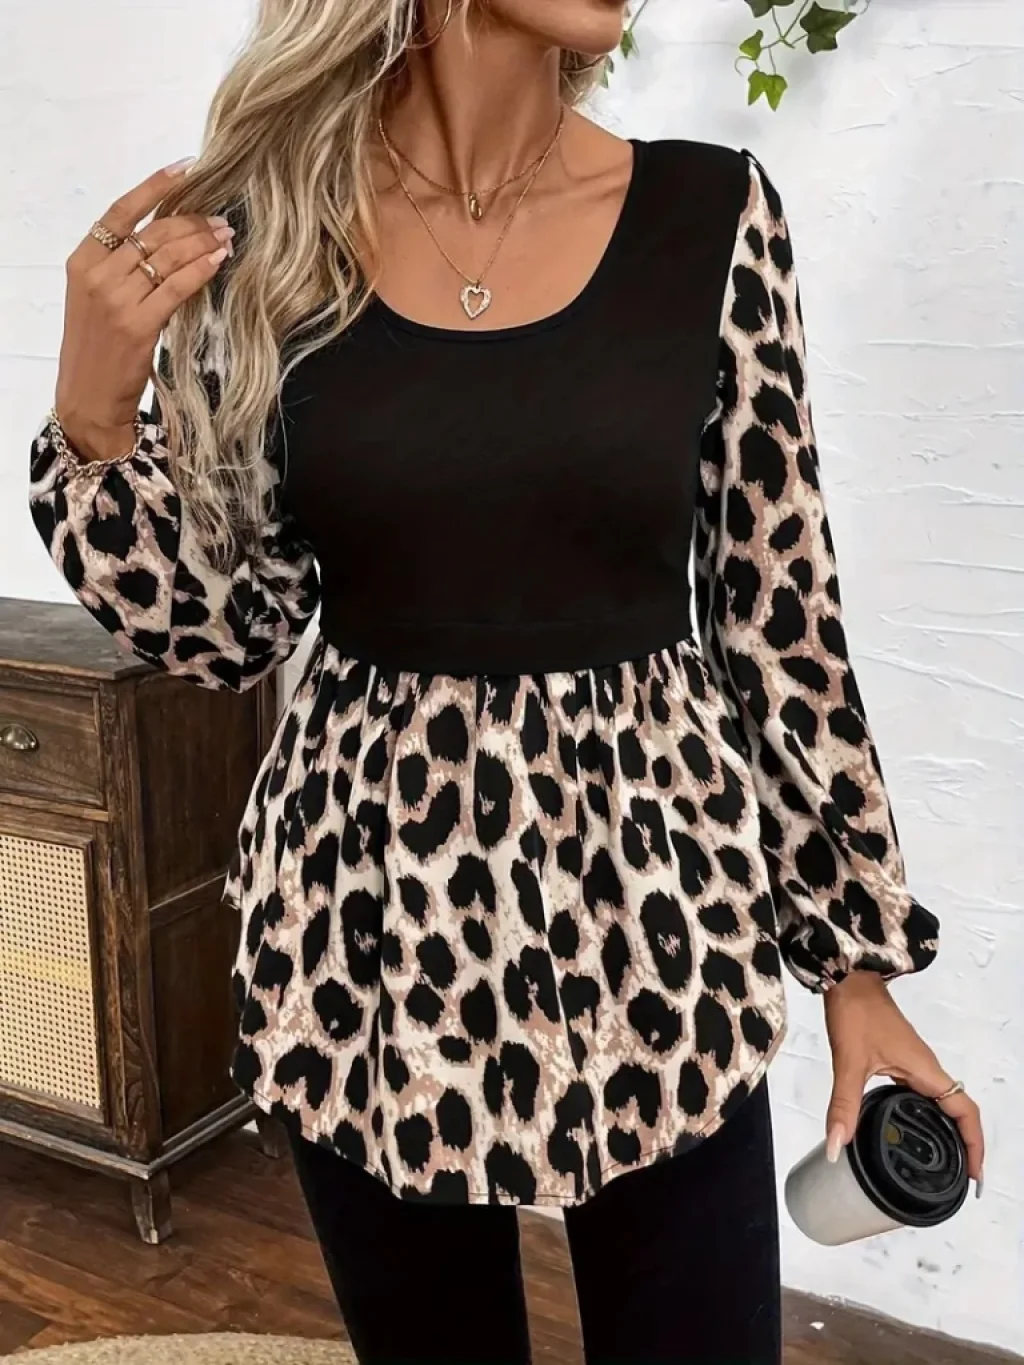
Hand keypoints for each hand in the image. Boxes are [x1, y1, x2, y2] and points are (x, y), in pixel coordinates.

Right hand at [55, 159, 234, 461]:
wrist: (88, 396)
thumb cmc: (98, 349)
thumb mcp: (98, 299)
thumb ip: (122, 269)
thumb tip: (169, 239)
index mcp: (82, 261)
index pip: (122, 211)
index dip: (155, 186)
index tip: (185, 169)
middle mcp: (97, 275)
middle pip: (153, 232)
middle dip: (192, 221)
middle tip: (220, 219)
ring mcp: (116, 300)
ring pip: (168, 256)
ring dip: (203, 242)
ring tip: (226, 236)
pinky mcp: (138, 325)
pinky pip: (177, 287)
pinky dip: (201, 269)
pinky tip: (219, 260)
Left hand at [823, 971, 984, 1193]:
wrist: (848, 977)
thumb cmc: (856, 1012)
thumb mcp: (849, 1062)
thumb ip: (843, 1105)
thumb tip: (834, 1147)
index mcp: (926, 1071)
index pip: (965, 1112)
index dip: (975, 1145)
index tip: (975, 1178)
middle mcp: (927, 1069)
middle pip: (958, 1111)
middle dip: (965, 1145)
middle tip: (958, 1182)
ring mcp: (915, 1063)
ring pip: (940, 1102)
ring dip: (946, 1130)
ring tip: (940, 1164)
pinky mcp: (900, 1058)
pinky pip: (922, 1093)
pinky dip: (923, 1114)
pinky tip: (905, 1127)